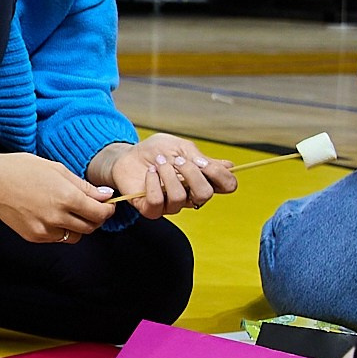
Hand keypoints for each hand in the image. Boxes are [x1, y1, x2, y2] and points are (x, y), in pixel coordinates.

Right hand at [0, 152, 118, 243]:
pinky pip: (57, 238)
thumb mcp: (58, 170)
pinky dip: (61, 229)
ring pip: (75, 236)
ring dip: (79, 226)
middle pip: (91, 227)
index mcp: (67, 197)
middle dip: (96, 218)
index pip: (100, 213)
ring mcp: (45, 230)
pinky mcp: (34, 236)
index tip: (108, 205)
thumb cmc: (24, 169)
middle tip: (92, 208)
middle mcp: (58, 217)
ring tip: (70, 212)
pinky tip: (52, 215)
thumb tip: (106, 196)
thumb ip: (84, 186)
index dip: (108, 210)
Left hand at [92, 134, 237, 220]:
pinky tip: (149, 173)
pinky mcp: (150, 209)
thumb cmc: (156, 151)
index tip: (204, 162)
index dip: (222, 176)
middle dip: (191, 173)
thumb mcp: (181, 147)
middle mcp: (190, 196)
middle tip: (178, 160)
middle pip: (205, 194)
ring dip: (168, 174)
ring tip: (158, 162)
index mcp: (202, 179)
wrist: (128, 155)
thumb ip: (202, 158)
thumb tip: (228, 166)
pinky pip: (157, 202)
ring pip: (179, 198)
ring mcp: (170, 205)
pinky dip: (153, 184)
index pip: (227, 186)